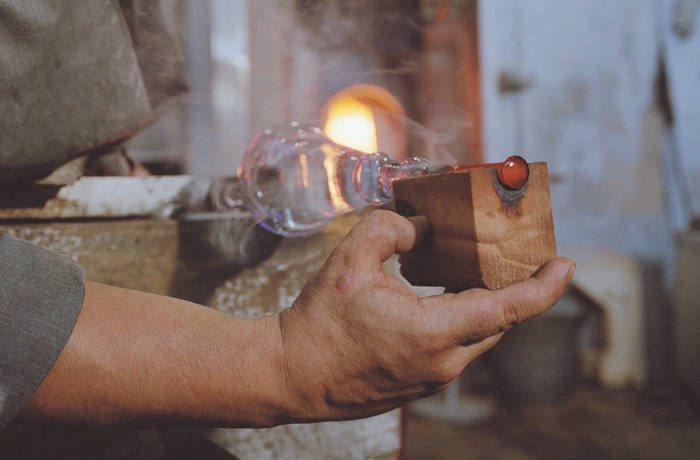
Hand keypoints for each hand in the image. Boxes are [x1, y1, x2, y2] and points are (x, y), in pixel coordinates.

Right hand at [279, 210, 574, 421]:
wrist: (293, 375)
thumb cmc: (319, 322)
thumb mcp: (348, 262)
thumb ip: (389, 229)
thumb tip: (420, 227)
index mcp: (431, 334)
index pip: (505, 311)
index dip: (542, 288)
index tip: (566, 265)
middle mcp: (442, 363)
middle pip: (497, 322)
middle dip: (514, 288)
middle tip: (517, 254)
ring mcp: (433, 378)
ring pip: (478, 336)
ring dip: (485, 304)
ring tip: (477, 270)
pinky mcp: (422, 384)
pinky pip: (458, 348)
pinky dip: (463, 320)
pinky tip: (444, 297)